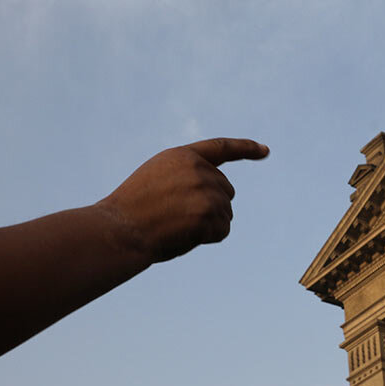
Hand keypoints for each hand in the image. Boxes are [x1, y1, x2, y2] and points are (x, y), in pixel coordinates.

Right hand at [97, 138, 268, 262]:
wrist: (120, 229)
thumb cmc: (132, 211)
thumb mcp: (157, 180)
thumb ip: (187, 178)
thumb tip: (220, 197)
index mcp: (183, 156)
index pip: (221, 148)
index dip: (246, 148)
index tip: (265, 150)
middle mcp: (198, 169)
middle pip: (226, 191)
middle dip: (212, 206)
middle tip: (179, 216)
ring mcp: (205, 190)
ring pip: (226, 212)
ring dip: (208, 224)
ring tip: (176, 226)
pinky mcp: (208, 213)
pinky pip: (222, 230)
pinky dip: (209, 237)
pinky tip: (185, 235)